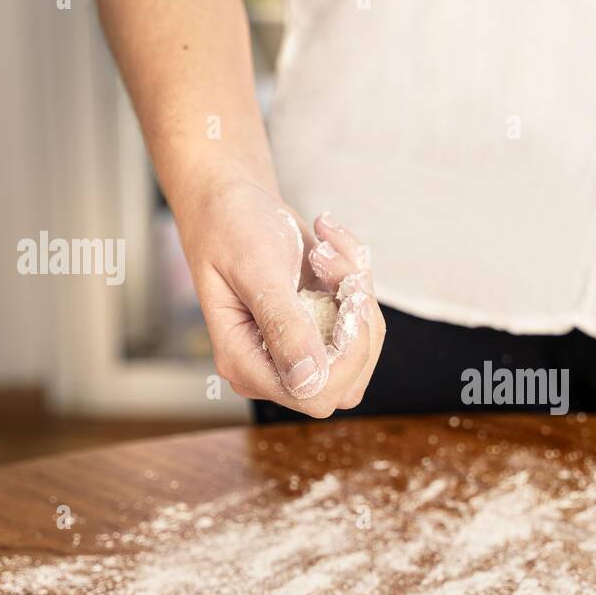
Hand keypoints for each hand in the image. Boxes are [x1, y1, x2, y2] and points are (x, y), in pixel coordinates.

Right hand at [178, 178, 385, 416]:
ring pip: (363, 350)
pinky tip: (329, 245)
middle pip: (347, 382)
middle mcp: (271, 366)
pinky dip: (358, 280)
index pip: (312, 394)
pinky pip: (364, 322)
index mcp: (243, 362)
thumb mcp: (257, 271)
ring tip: (327, 248)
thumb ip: (283, 326)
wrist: (234, 200)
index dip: (346, 359)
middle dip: (360, 322)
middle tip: (341, 265)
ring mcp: (299, 351)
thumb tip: (308, 380)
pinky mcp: (321, 330)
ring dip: (359, 293)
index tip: (349, 299)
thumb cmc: (231, 228)